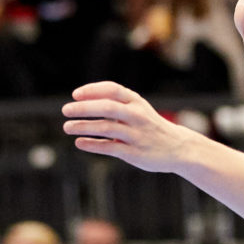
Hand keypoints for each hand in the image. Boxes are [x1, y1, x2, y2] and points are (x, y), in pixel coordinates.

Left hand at [63, 81, 195, 171]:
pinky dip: (92, 144)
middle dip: (84, 108)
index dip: (93, 90)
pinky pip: (109, 148)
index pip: (112, 90)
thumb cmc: (150, 126)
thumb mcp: (138, 109)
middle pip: (107, 108)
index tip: (75, 94)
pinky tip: (80, 143)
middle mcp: (137, 116)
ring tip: (67, 127)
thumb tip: (82, 101)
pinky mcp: (134, 153)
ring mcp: (136, 135)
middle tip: (65, 110)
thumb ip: (115, 104)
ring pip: (106, 128)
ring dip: (83, 127)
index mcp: (137, 102)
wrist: (177, 148)